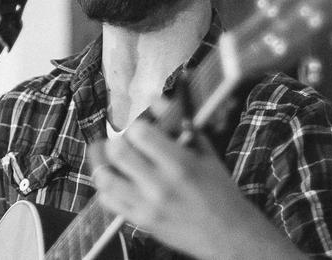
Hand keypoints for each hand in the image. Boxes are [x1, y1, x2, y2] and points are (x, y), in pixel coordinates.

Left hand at [89, 120, 303, 259]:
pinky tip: (116, 178)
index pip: (141, 133)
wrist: (228, 234)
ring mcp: (146, 206)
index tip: (143, 128)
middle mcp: (159, 185)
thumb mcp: (206, 151)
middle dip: (117, 140)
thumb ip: (180, 123)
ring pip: (105, 178)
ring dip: (104, 162)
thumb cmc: (219, 189)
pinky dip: (106, 186)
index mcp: (180, 164)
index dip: (137, 125)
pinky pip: (108, 201)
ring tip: (111, 155)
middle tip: (124, 141)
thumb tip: (155, 97)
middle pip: (118, 152)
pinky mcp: (140, 222)